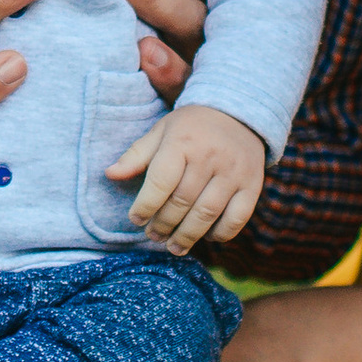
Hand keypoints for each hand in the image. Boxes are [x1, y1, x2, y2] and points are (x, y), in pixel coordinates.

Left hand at [107, 101, 265, 257]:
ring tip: (173, 246)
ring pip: (207, 214)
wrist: (239, 114)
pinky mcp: (252, 185)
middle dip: (164, 224)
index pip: (160, 181)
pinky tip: (206, 236)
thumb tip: (109, 174)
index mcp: (182, 141)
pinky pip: (236, 218)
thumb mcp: (161, 132)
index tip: (136, 219)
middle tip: (153, 236)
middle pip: (182, 202)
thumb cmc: (191, 128)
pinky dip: (220, 233)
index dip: (145, 206)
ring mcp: (233, 172)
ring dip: (187, 236)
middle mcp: (209, 157)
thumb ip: (136, 155)